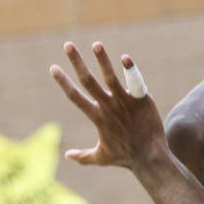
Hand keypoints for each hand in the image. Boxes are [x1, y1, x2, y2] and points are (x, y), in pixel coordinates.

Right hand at [50, 42, 167, 168]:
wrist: (150, 159)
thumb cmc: (125, 158)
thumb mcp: (101, 158)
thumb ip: (83, 156)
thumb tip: (67, 156)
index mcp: (97, 117)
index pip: (75, 97)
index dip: (63, 82)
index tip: (53, 67)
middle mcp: (108, 107)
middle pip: (88, 81)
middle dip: (77, 62)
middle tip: (68, 45)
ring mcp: (125, 102)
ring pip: (111, 78)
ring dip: (102, 60)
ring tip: (96, 44)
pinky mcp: (141, 100)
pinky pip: (135, 82)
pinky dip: (131, 70)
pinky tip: (125, 58)